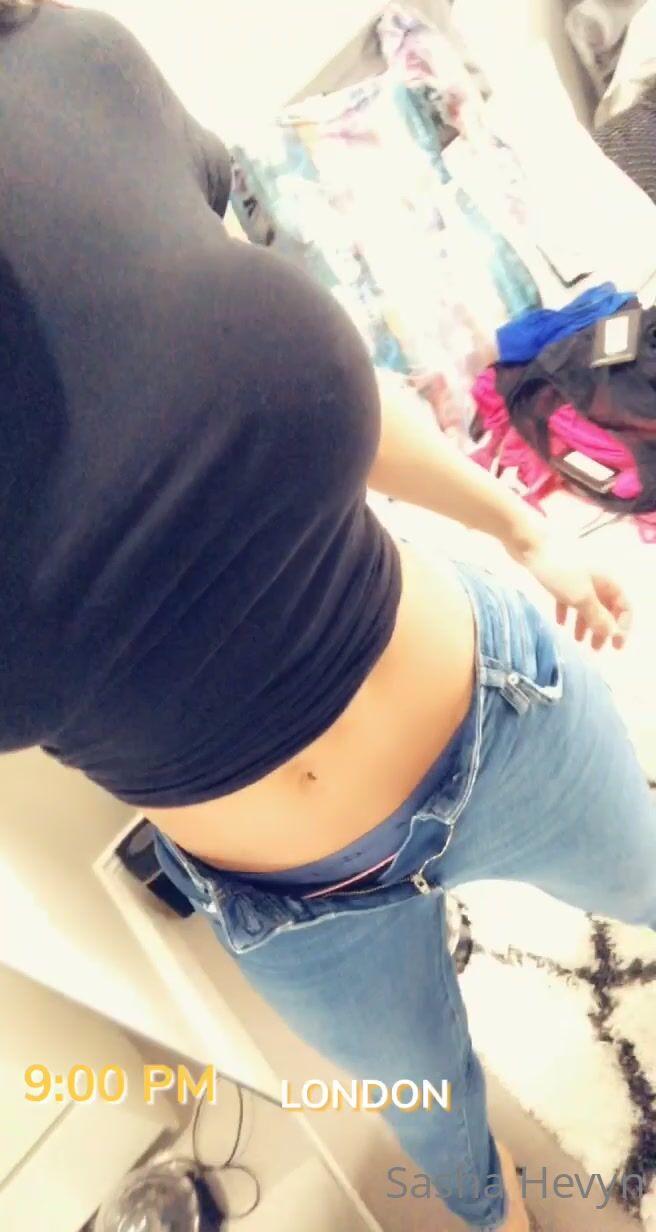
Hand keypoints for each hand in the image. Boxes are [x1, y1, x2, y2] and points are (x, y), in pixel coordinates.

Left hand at [515, 531, 631, 651]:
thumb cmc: (560, 569)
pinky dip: (567, 611)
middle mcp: (597, 578)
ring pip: (587, 604)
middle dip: (602, 629)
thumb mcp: (581, 597)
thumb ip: (598, 616)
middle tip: (595, 649)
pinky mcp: (560, 576)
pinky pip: (568, 598)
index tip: (614, 646)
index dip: (622, 627)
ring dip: (585, 623)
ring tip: (578, 641)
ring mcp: (578, 576)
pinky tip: (560, 623)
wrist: (530, 543)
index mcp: (608, 581)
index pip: (624, 606)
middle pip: (606, 608)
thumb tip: (613, 634)